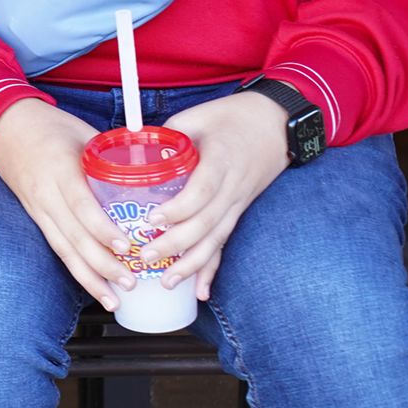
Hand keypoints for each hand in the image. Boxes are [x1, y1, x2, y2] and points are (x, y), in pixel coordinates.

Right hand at [0, 98, 133, 309]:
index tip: (126, 247)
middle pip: (73, 236)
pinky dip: (76, 269)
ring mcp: (37, 208)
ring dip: (89, 278)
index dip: (102, 229)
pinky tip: (94, 286)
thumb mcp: (84, 133)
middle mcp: (45, 193)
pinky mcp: (35, 216)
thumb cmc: (50, 125)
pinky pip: (57, 246)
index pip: (80, 204)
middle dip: (102, 264)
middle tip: (130, 282)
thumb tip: (154, 175)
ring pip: (63, 249)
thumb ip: (113, 157)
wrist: (4, 126)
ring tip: (113, 300)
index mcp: (59, 168)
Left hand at [149, 91, 292, 299]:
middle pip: (206, 222)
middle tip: (144, 256)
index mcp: (221, 160)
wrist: (276, 123)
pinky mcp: (238, 212)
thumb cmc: (231, 116)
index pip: (201, 191)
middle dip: (175, 244)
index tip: (151, 219)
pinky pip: (224, 243)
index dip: (178, 208)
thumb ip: (166, 137)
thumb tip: (131, 155)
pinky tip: (199, 291)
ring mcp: (238, 203)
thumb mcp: (195, 117)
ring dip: (192, 265)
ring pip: (216, 239)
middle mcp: (232, 188)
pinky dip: (212, 269)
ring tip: (167, 282)